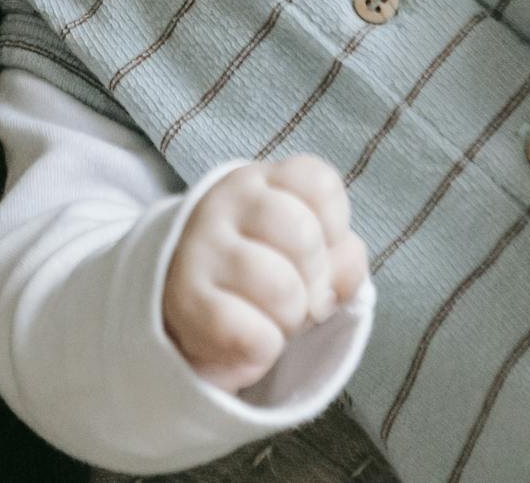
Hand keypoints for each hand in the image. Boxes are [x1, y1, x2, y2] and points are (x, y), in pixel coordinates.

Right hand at [162, 158, 369, 391]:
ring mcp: (201, 248)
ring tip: (272, 314)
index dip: (335, 226)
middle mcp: (225, 204)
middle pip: (304, 236)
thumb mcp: (308, 253)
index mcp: (260, 182)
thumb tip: (343, 280)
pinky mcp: (186, 300)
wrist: (193, 310)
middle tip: (296, 290)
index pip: (319, 184)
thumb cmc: (264, 271)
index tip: (317, 247)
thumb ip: (341, 257)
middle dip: (316, 278)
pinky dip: (266, 347)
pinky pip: (255, 334)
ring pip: (283, 290)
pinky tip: (250, 336)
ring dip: (291, 317)